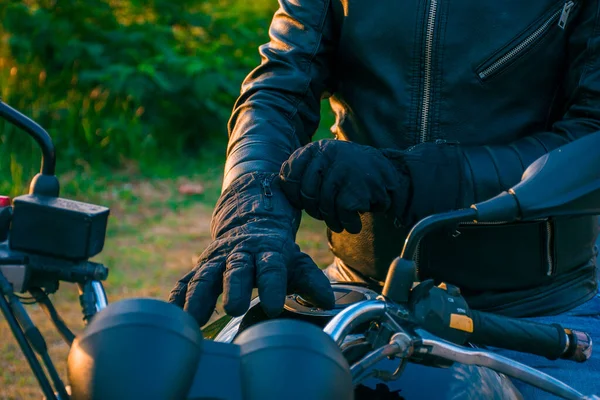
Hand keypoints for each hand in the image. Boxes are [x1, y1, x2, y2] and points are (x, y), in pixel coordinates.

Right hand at [168, 173, 334, 326]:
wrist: (248, 219)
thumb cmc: (276, 251)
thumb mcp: (296, 260)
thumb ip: (310, 280)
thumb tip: (327, 302)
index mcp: (268, 252)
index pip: (272, 268)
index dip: (273, 286)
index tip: (274, 306)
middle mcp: (241, 253)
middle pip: (237, 269)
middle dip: (234, 287)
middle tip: (234, 307)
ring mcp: (217, 259)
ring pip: (206, 275)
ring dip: (198, 296)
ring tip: (192, 319)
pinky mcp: (200, 267)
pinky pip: (186, 281)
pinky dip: (177, 296)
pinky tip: (171, 314)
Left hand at [279, 139, 409, 233]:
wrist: (389, 171)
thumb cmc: (349, 173)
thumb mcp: (325, 162)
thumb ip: (304, 171)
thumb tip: (281, 186)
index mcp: (315, 149)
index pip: (289, 175)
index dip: (294, 194)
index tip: (304, 202)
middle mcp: (327, 155)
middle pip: (306, 194)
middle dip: (315, 210)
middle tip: (326, 212)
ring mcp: (342, 170)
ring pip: (324, 206)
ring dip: (332, 220)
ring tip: (341, 218)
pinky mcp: (356, 188)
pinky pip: (342, 214)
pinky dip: (348, 224)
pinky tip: (354, 220)